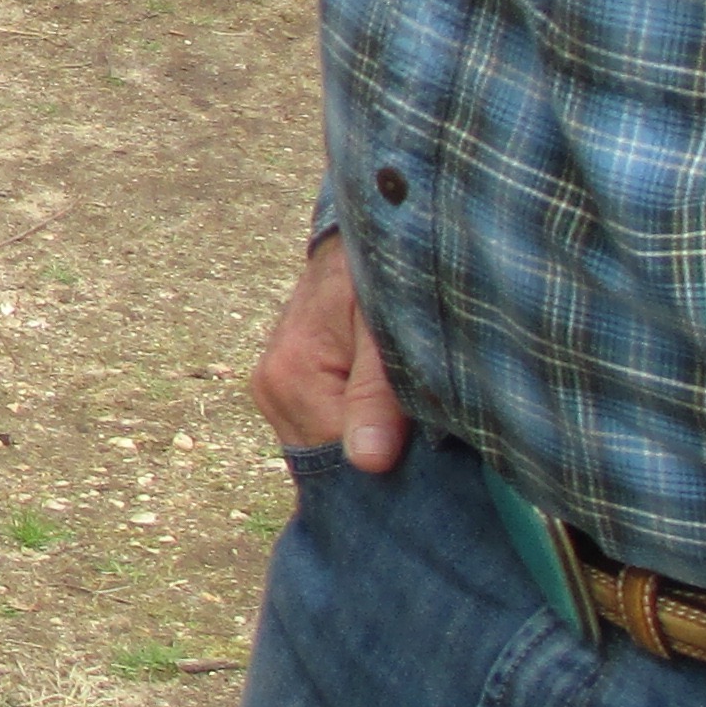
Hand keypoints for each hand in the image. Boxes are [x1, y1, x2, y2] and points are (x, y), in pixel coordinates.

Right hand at [251, 231, 408, 469]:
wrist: (353, 239)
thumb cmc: (374, 274)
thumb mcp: (384, 327)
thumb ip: (378, 393)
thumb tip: (369, 463)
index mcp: (289, 379)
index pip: (339, 460)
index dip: (390, 467)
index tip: (434, 461)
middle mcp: (271, 390)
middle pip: (326, 460)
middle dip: (377, 458)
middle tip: (428, 444)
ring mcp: (275, 391)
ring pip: (325, 448)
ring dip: (367, 445)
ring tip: (411, 426)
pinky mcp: (287, 388)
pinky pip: (323, 430)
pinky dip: (355, 431)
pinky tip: (387, 419)